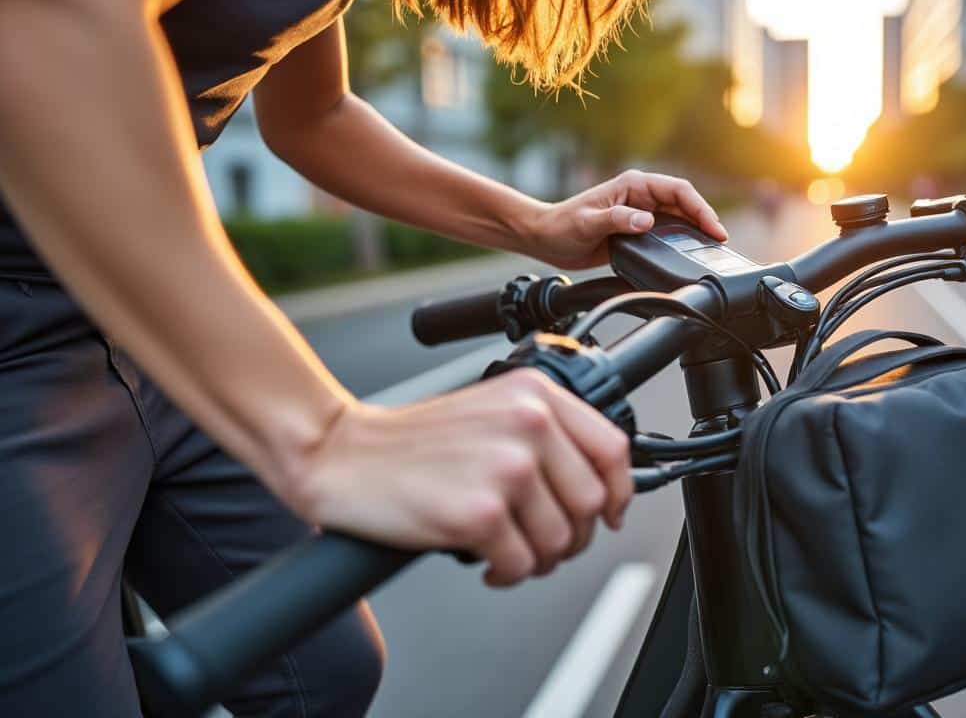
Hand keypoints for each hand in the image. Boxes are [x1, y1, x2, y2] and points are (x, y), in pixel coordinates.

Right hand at [296, 369, 632, 585]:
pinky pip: (522, 564)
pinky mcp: (479, 514)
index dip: (618, 491)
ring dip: (539, 559)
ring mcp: (505, 469)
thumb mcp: (490, 409)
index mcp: (535, 395)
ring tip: (509, 552)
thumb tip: (599, 486)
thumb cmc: (412, 440)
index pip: (611, 449)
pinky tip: (487, 563)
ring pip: (560, 541)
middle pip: (591, 503)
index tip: (609, 512)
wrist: (342, 453)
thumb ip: (545, 433)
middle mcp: (528, 425)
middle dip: (573, 536)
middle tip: (545, 543)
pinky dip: (508, 574)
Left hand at [523, 169, 728, 268]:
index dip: (699, 207)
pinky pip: (666, 233)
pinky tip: (690, 252)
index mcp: (633, 185)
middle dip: (704, 219)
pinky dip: (681, 241)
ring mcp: (640, 213)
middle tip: (719, 240)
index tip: (712, 226)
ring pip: (678, 218)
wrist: (546, 238)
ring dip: (696, 230)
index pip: (677, 190)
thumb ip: (618, 219)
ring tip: (712, 247)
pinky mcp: (637, 230)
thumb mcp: (589, 222)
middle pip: (684, 204)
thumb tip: (647, 221)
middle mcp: (641, 196)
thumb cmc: (562, 225)